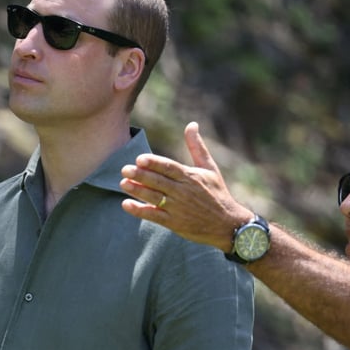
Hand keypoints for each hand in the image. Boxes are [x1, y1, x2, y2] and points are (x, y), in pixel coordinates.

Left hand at [119, 121, 252, 251]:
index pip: (169, 167)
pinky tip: (126, 204)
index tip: (139, 159)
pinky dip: (140, 210)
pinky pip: (154, 215)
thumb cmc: (217, 193)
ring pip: (154, 197)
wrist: (226, 224)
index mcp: (191, 177)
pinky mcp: (174, 223)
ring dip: (137, 190)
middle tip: (125, 169)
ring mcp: (178, 208)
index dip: (154, 163)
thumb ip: (197, 147)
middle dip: (141, 175)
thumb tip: (191, 124)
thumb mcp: (210, 168)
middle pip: (159, 181)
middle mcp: (183, 191)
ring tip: (123, 183)